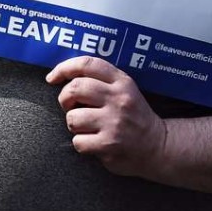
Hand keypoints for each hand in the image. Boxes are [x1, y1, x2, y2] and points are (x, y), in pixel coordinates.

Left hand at [46, 56, 166, 178]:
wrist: (158, 146)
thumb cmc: (132, 116)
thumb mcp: (123, 90)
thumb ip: (99, 80)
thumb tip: (62, 75)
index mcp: (122, 82)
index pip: (88, 64)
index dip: (64, 68)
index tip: (52, 77)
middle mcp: (119, 100)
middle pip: (74, 88)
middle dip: (65, 99)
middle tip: (71, 107)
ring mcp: (114, 122)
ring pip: (72, 118)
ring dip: (74, 125)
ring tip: (88, 127)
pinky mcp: (109, 144)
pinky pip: (78, 141)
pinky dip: (82, 144)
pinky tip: (95, 143)